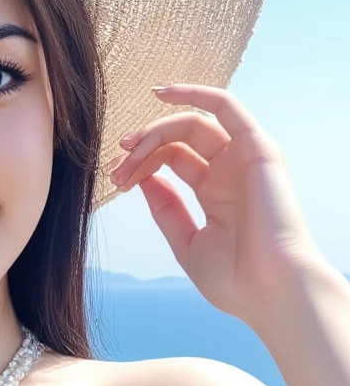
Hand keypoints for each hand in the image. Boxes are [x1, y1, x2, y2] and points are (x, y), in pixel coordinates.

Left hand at [105, 84, 325, 325]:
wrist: (272, 292)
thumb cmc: (237, 281)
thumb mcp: (188, 244)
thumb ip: (167, 209)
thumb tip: (143, 179)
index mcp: (215, 193)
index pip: (171, 159)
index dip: (139, 162)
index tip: (113, 178)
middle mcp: (229, 172)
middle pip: (176, 141)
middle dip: (140, 148)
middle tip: (115, 167)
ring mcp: (243, 158)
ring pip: (192, 124)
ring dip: (155, 130)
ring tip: (129, 147)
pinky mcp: (257, 148)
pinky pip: (226, 106)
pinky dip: (195, 93)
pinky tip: (162, 93)